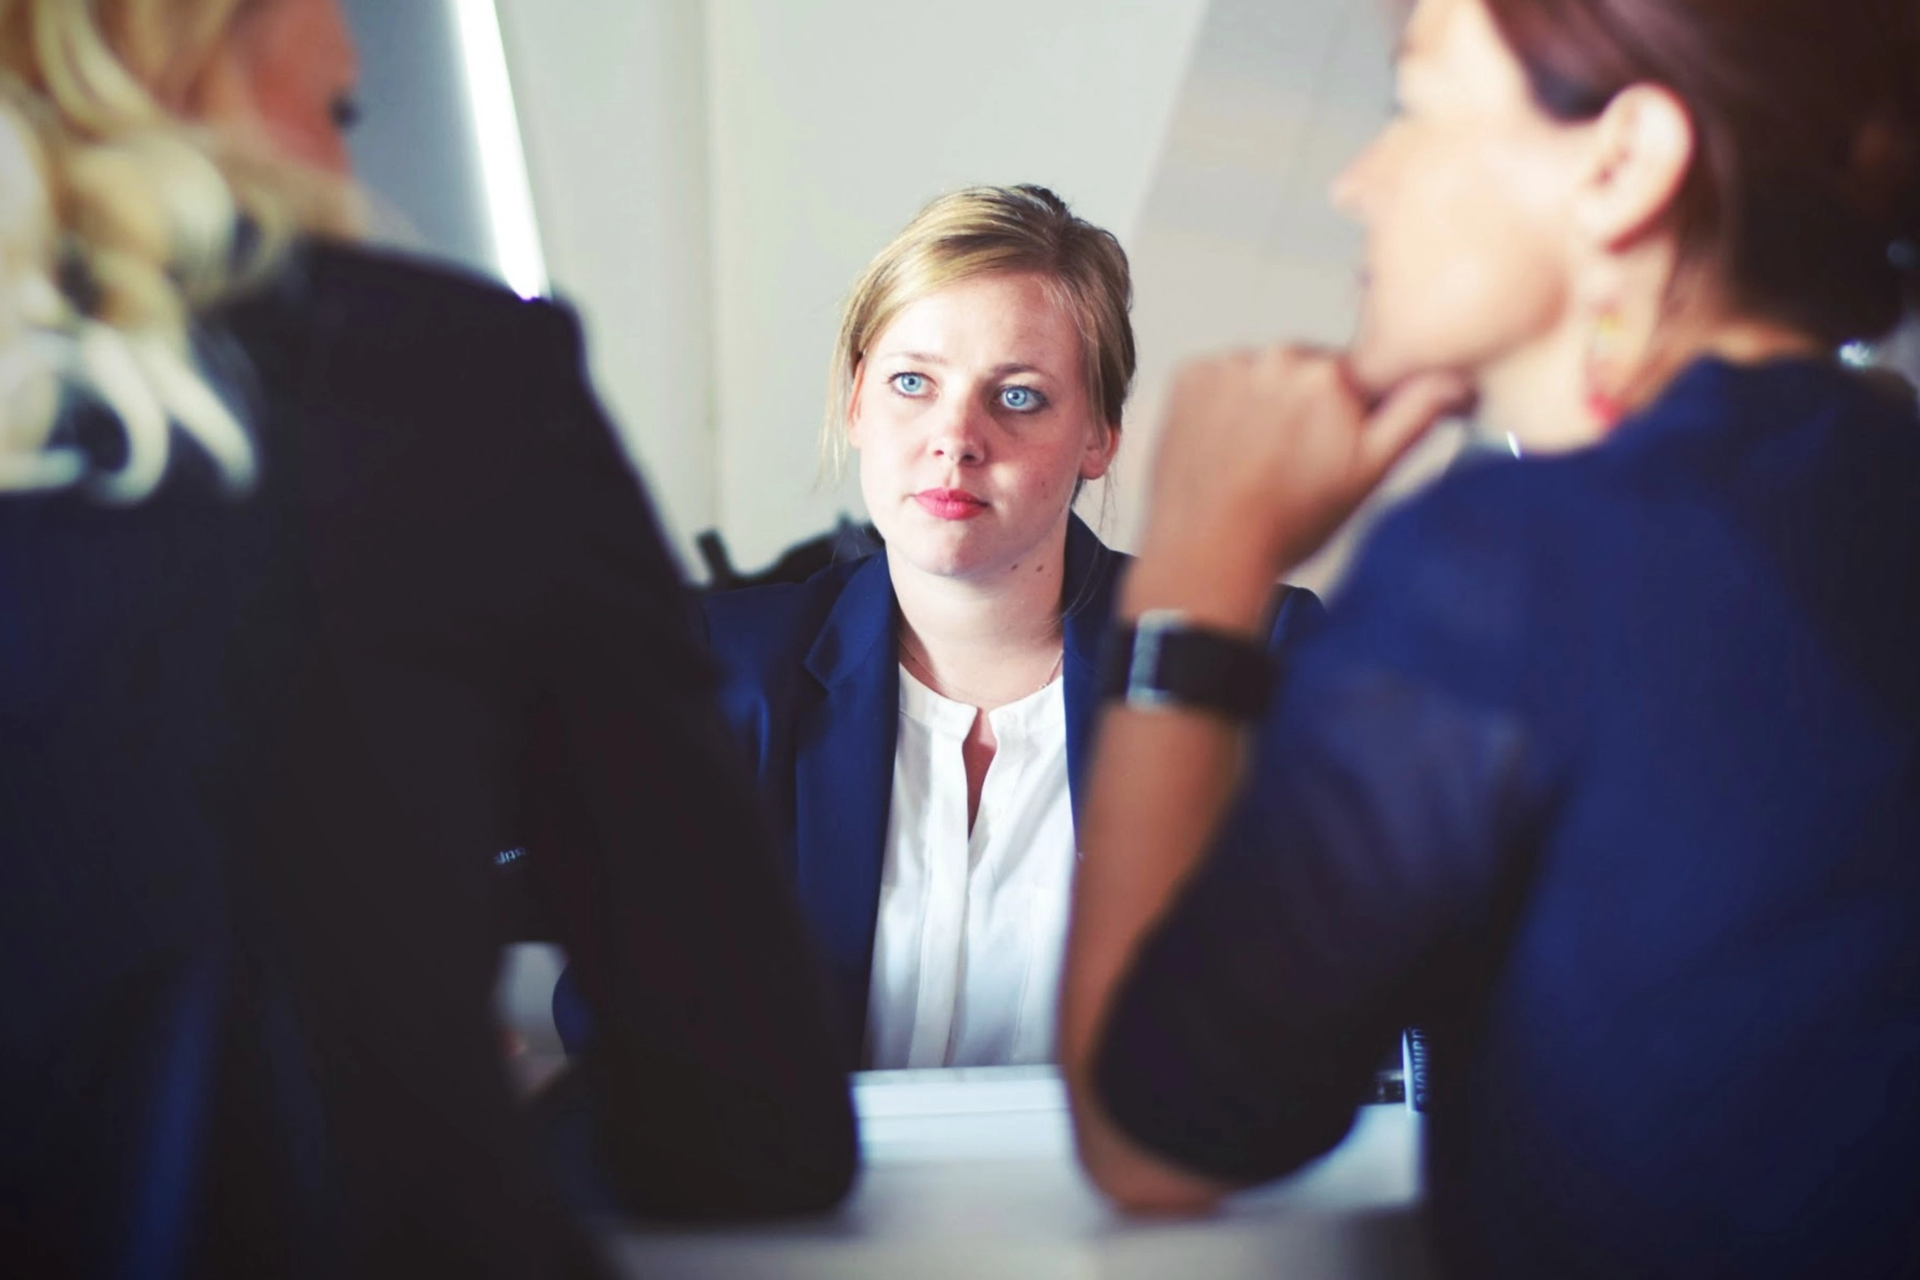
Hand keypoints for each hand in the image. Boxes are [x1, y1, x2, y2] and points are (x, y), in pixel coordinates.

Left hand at [1135, 347, 1467, 613]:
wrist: (1209, 552)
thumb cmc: (1288, 523)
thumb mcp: (1369, 473)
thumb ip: (1416, 414)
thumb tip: (1456, 379)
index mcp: (1331, 374)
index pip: (1354, 376)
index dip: (1346, 414)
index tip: (1329, 445)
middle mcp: (1278, 357)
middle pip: (1304, 371)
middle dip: (1303, 406)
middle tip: (1290, 462)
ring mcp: (1227, 364)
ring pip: (1260, 374)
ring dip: (1260, 403)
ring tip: (1253, 459)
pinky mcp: (1188, 376)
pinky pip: (1217, 378)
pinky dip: (1220, 404)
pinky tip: (1224, 447)